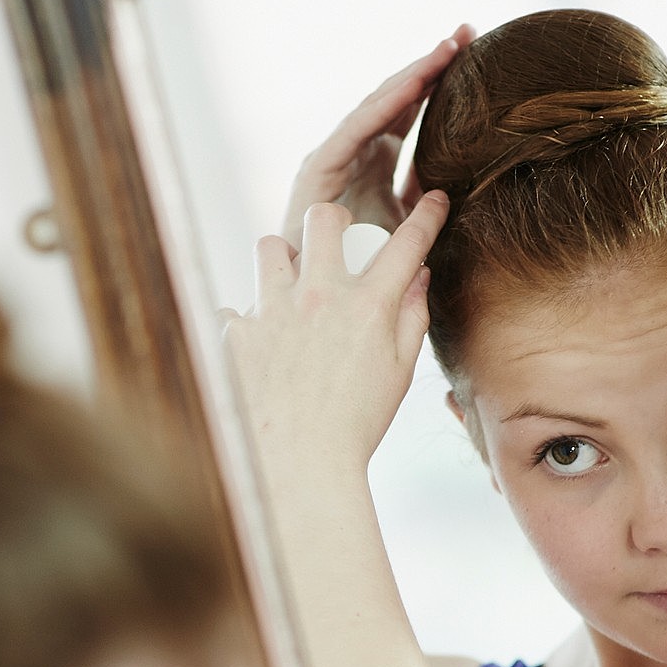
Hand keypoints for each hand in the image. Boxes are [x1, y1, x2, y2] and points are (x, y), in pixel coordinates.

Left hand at [223, 192, 449, 477]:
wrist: (299, 467)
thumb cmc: (355, 426)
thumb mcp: (398, 374)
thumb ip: (411, 318)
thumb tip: (417, 278)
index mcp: (368, 307)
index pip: (405, 244)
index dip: (425, 215)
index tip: (432, 199)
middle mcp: (319, 297)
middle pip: (323, 216)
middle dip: (332, 219)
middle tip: (333, 240)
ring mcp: (273, 311)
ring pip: (269, 247)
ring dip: (281, 262)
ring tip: (286, 290)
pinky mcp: (237, 334)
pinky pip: (234, 309)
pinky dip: (244, 323)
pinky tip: (256, 344)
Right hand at [281, 27, 470, 248]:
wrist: (320, 299)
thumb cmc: (365, 270)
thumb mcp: (414, 229)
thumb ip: (435, 205)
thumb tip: (477, 189)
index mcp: (377, 157)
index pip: (413, 109)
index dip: (442, 81)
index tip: (481, 54)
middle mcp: (356, 149)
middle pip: (398, 96)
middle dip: (432, 64)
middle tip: (469, 32)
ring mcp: (336, 154)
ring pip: (380, 104)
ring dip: (414, 73)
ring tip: (449, 48)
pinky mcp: (320, 166)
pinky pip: (359, 127)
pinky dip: (387, 102)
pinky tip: (417, 80)